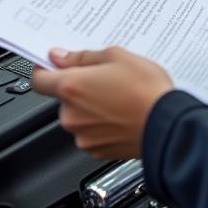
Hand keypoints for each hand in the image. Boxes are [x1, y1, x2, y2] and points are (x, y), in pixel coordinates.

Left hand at [32, 47, 173, 159]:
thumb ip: (83, 57)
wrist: (168, 127)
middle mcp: (71, 115)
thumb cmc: (146, 90)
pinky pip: (90, 132)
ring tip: (117, 95)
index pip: (38, 80)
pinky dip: (100, 123)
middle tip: (103, 77)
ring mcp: (83, 137)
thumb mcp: (116, 56)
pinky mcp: (97, 151)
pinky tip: (120, 112)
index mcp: (71, 88)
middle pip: (62, 98)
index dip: (45, 70)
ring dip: (90, 106)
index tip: (54, 64)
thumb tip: (61, 57)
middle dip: (78, 87)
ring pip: (78, 116)